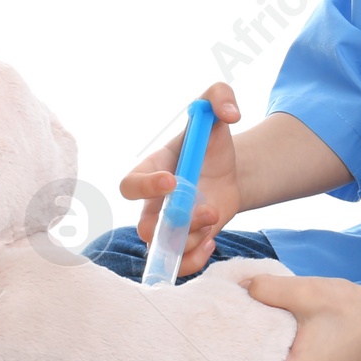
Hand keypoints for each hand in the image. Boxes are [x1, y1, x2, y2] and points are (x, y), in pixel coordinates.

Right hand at [120, 83, 240, 277]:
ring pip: (163, 248)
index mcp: (151, 169)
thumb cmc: (211, 139)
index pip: (129, 185)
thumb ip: (220, 95)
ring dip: (191, 240)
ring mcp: (168, 225)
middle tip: (207, 210)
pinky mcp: (185, 241)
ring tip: (214, 219)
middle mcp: (153, 202)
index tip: (173, 180)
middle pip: (145, 227)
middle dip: (176, 223)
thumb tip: (231, 113)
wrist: (229, 168)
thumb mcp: (215, 107)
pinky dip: (194, 261)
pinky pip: (178, 265)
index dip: (146, 187)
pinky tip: (211, 241)